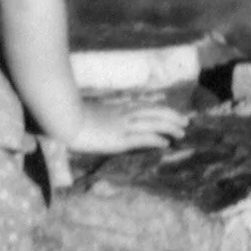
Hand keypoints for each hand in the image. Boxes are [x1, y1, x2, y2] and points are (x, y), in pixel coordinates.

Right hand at [64, 94, 188, 154]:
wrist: (64, 120)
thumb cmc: (74, 115)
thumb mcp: (93, 111)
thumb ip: (105, 113)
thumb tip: (109, 116)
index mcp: (118, 108)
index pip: (146, 106)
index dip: (162, 109)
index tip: (174, 113)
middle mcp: (124, 115)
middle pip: (154, 112)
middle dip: (172, 116)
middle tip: (186, 122)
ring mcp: (122, 127)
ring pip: (152, 124)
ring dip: (169, 128)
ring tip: (181, 133)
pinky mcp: (118, 140)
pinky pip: (141, 139)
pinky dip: (155, 140)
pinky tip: (165, 144)